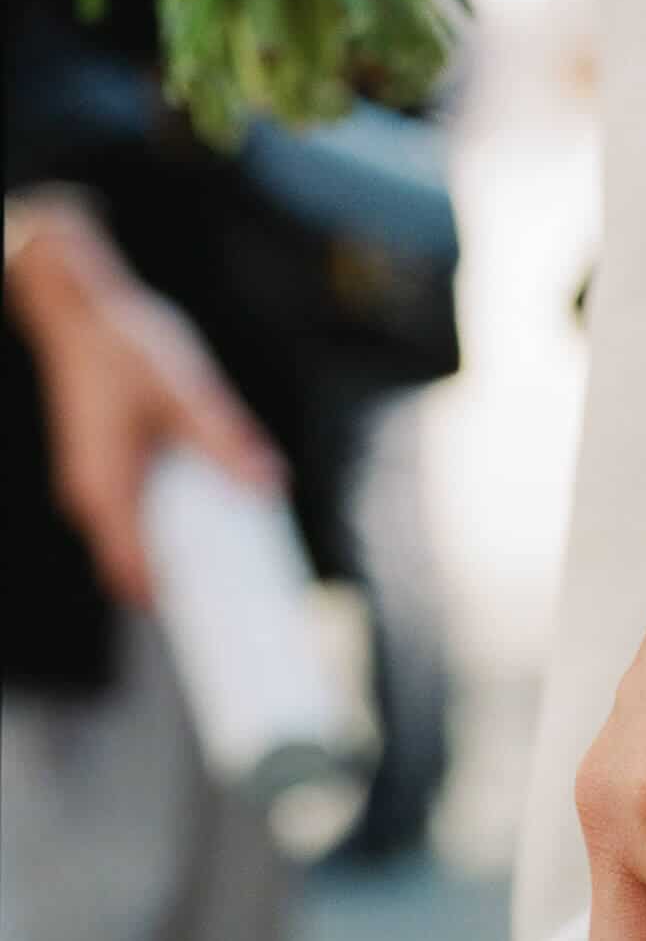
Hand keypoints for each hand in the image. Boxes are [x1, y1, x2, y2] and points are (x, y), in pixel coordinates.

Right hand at [7, 195, 283, 604]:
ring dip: (189, 562)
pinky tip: (225, 527)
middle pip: (143, 571)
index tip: (225, 629)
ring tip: (248, 574)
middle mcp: (96, 499)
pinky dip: (181, 532)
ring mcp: (100, 488)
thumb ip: (226, 440)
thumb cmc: (127, 347)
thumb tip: (269, 483)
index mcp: (110, 489)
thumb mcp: (186, 391)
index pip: (138, 575)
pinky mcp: (112, 474)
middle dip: (194, 592)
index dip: (179, 607)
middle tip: (251, 609)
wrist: (81, 311)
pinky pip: (146, 520)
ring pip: (144, 547)